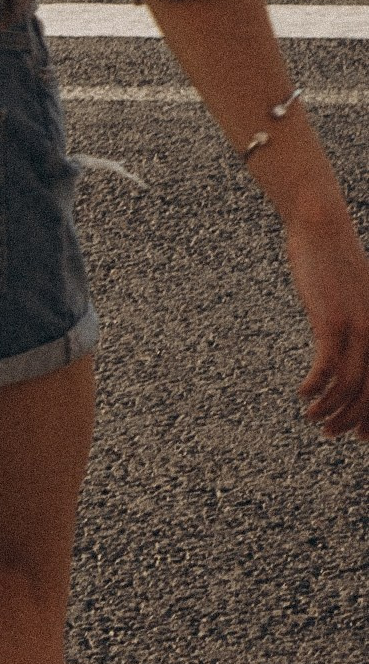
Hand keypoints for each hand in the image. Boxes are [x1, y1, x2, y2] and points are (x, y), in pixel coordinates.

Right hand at [284, 206, 368, 437]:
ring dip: (330, 410)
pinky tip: (303, 393)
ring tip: (312, 418)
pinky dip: (316, 387)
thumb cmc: (335, 262)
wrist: (322, 227)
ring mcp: (358, 327)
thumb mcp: (355, 298)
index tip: (361, 436)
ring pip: (350, 387)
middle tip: (330, 433)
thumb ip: (356, 324)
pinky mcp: (332, 321)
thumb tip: (345, 351)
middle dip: (352, 421)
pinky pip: (327, 367)